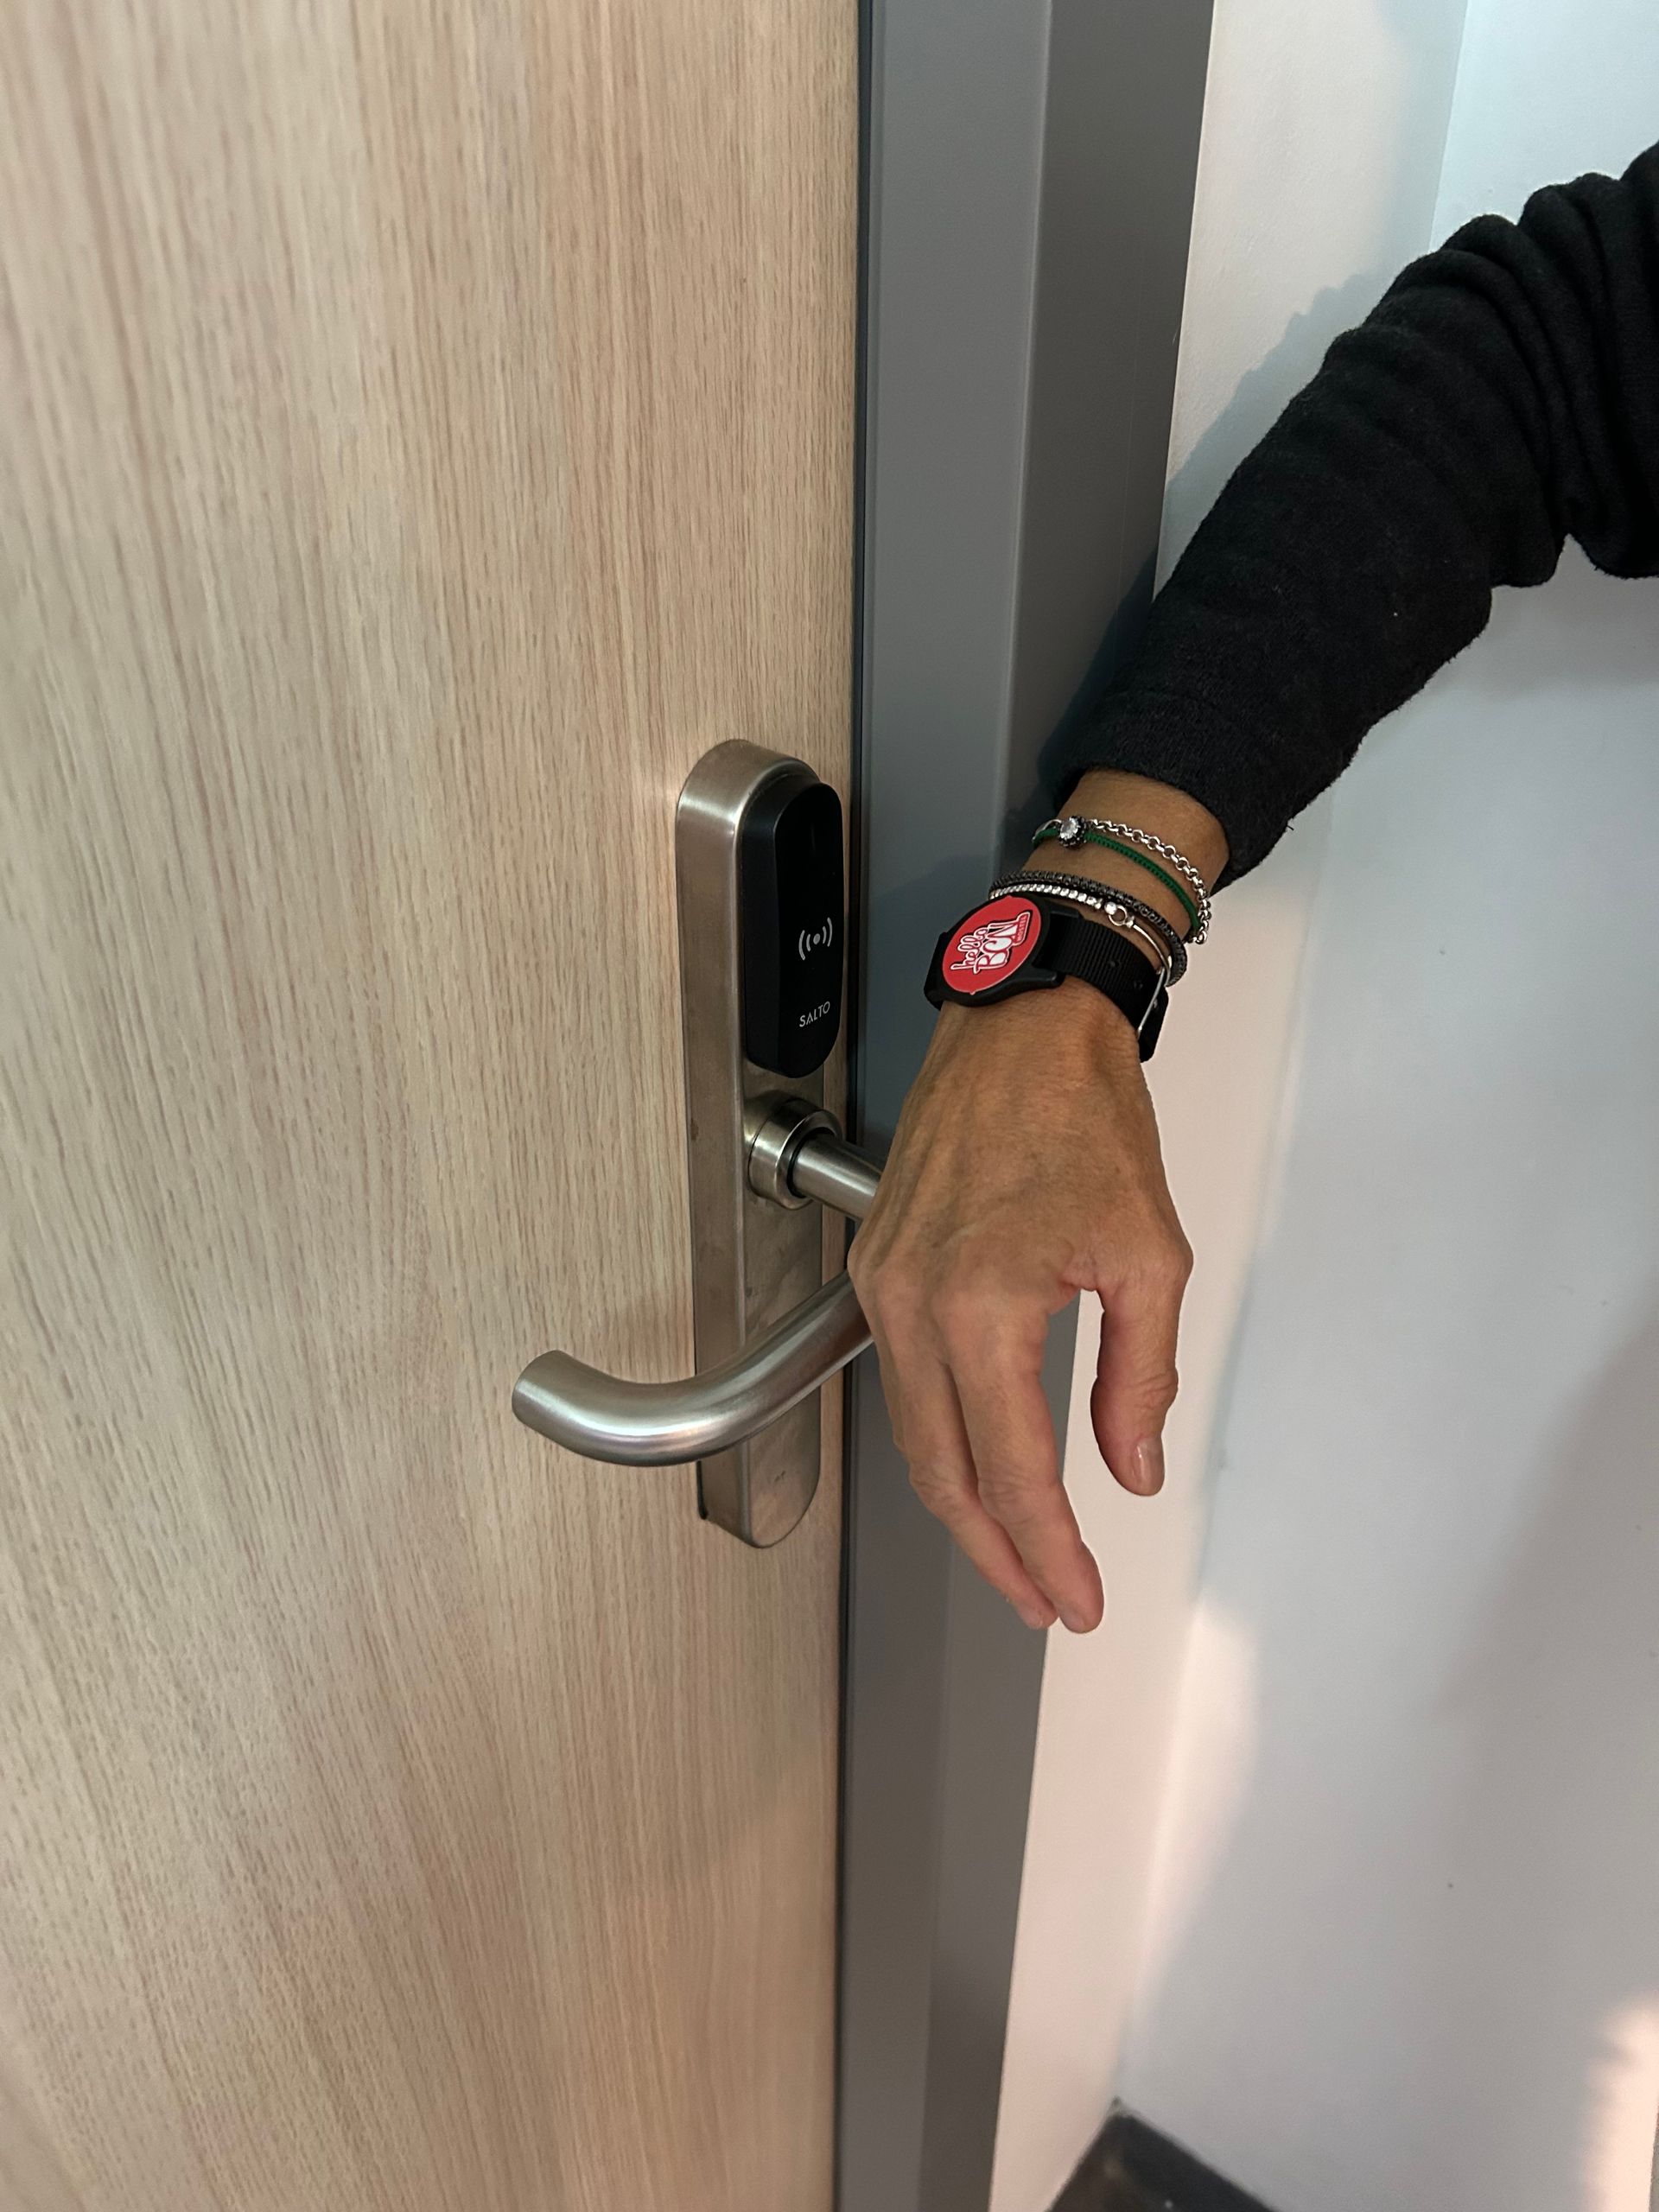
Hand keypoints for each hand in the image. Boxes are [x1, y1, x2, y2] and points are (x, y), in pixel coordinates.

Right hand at [848, 980, 1191, 1633]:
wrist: (1023, 1024)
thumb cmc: (1083, 1115)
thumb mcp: (1151, 1254)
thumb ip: (1139, 1377)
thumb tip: (1130, 1467)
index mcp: (980, 1304)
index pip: (1011, 1470)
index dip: (1047, 1551)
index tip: (1077, 1598)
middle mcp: (912, 1302)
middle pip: (940, 1473)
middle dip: (994, 1551)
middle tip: (1046, 1596)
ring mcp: (883, 1284)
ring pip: (913, 1431)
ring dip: (963, 1500)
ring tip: (1021, 1546)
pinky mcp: (877, 1265)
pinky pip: (902, 1378)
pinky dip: (941, 1434)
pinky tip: (982, 1456)